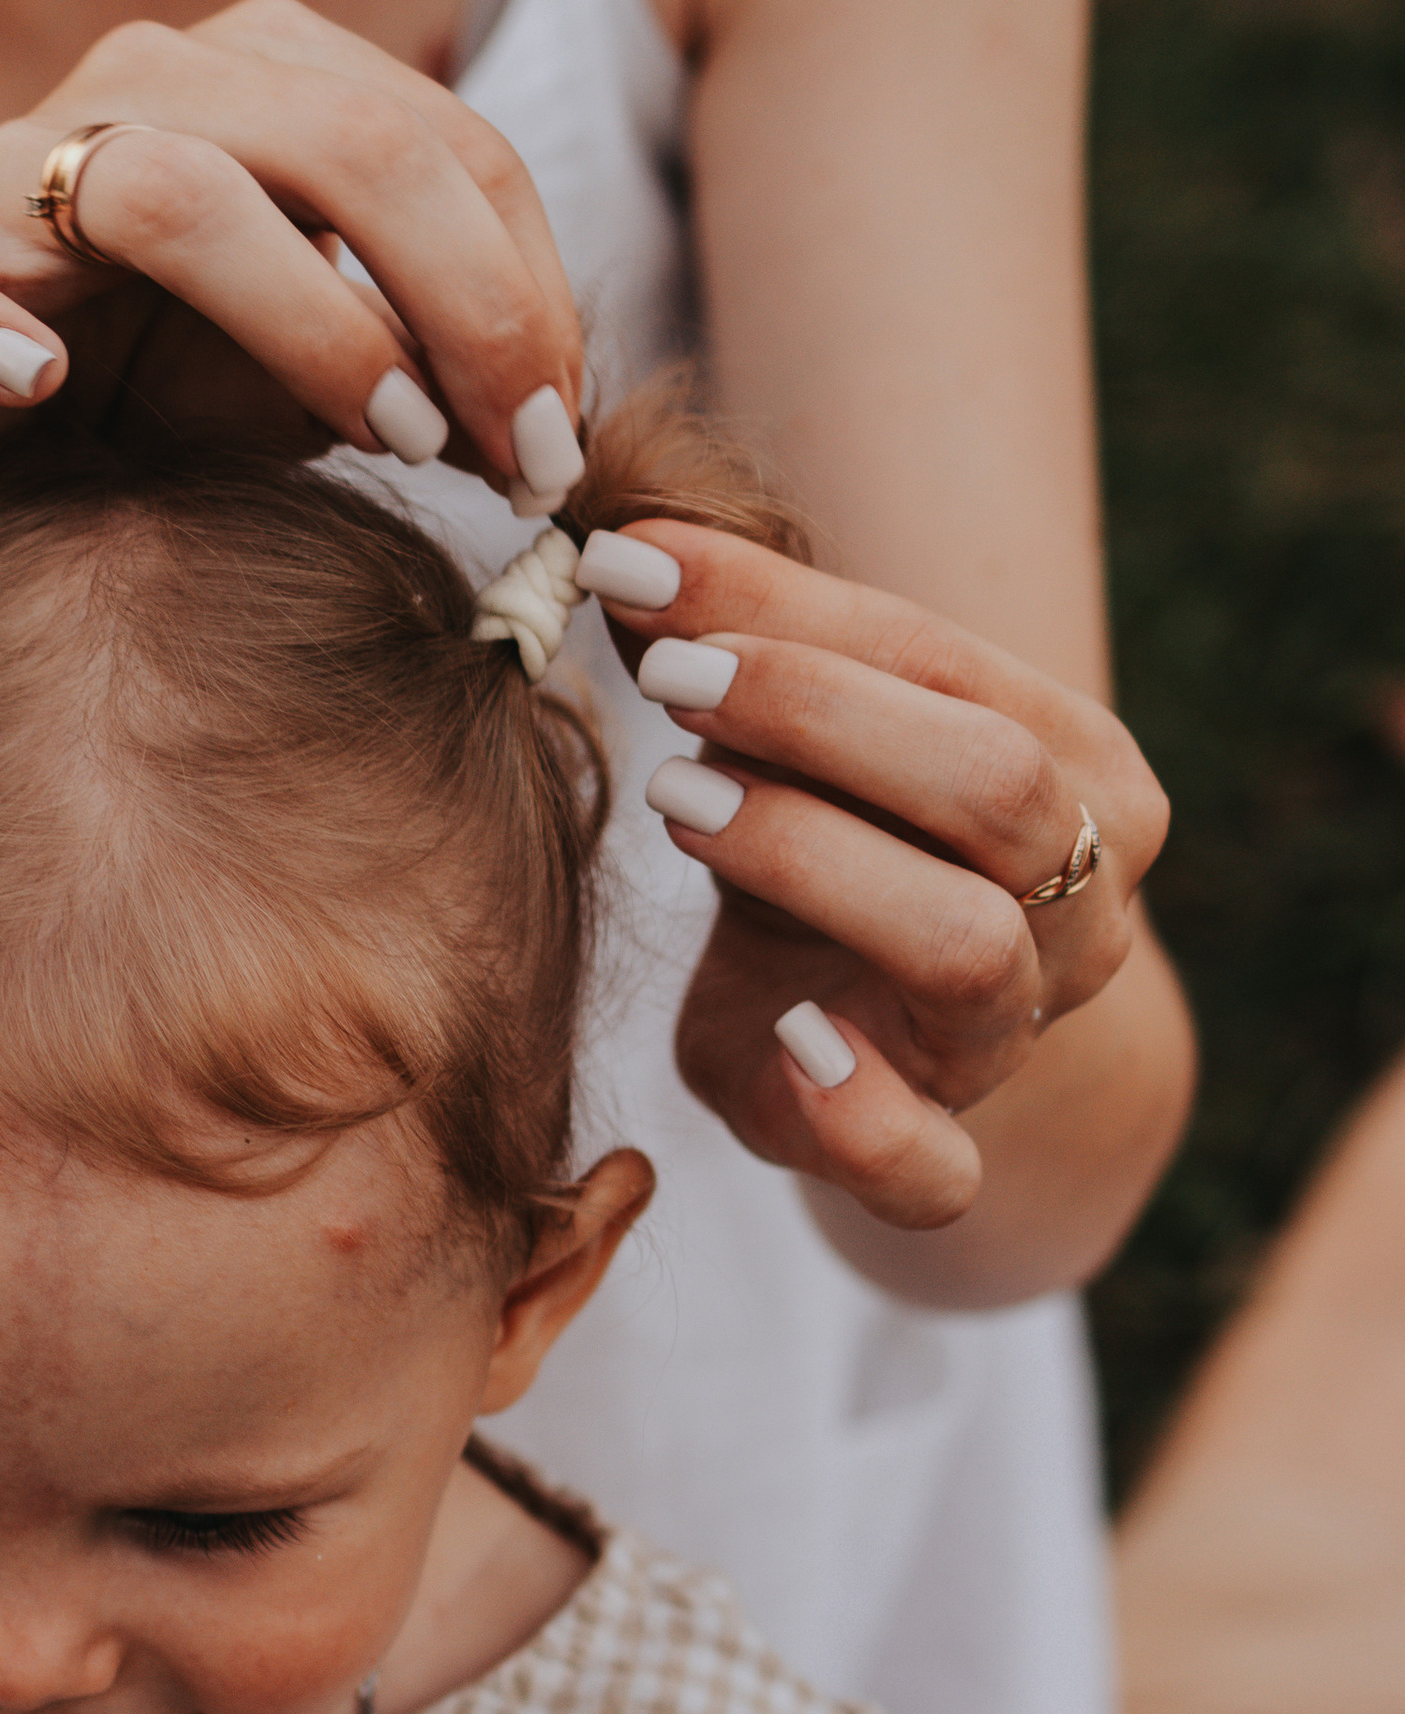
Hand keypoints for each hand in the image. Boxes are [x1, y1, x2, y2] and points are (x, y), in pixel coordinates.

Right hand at [0, 0, 585, 498]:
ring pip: (180, 193)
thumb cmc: (140, 389)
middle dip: (467, 303)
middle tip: (518, 456)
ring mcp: (17, 172)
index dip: (533, 292)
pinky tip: (44, 390)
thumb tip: (546, 421)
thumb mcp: (313, 369)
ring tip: (384, 438)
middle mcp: (153, 87)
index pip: (450, 146)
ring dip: (308, 318)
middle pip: (349, 142)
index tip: (567, 440)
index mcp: (273, 81)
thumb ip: (422, 361)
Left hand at [608, 520, 1169, 1232]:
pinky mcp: (936, 1152)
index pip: (950, 663)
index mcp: (1081, 775)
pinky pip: (933, 1167)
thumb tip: (629, 546)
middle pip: (995, 786)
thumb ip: (728, 649)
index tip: (641, 564)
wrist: (858, 1026)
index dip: (791, 609)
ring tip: (676, 801)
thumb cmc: (823, 840)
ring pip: (967, 945)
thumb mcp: (784, 741)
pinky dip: (864, 1120)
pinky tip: (788, 1046)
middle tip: (669, 681)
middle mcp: (1084, 906)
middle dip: (820, 716)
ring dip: (813, 859)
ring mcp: (1016, 1038)